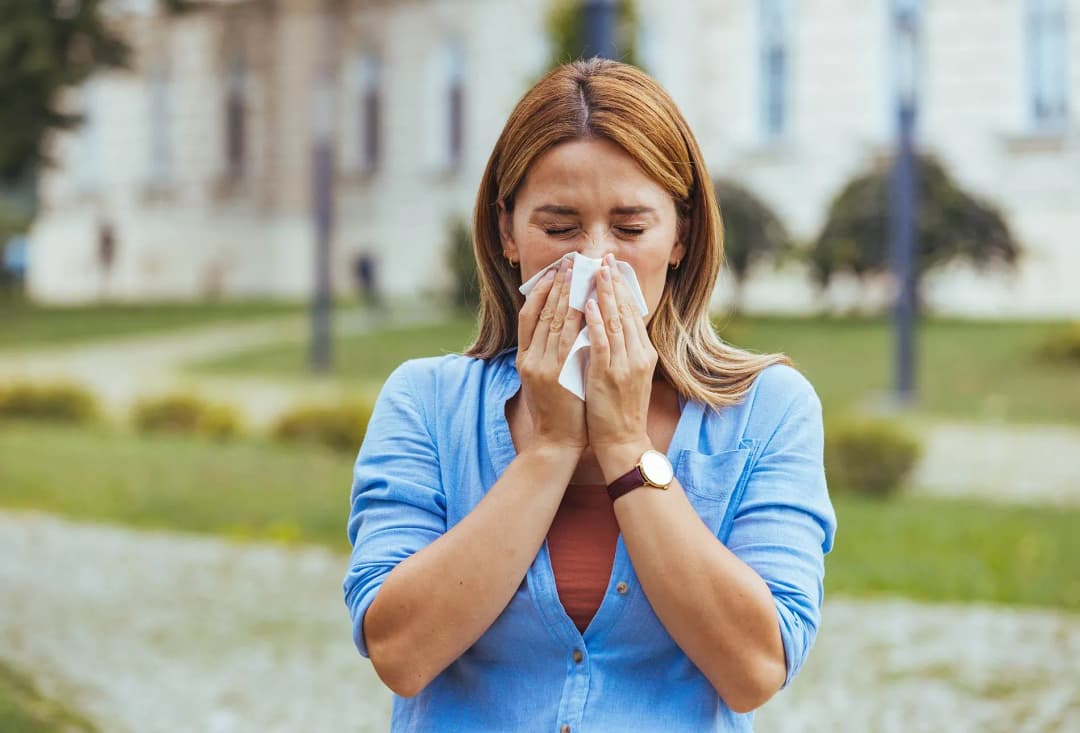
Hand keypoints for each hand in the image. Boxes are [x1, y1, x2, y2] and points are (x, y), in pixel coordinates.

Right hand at [516, 257, 587, 451]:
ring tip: (580, 273)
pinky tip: (587, 302)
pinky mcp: (555, 375)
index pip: (529, 315)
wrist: (558, 441)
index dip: (541, 291)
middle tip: (570, 262)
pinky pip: (568, 339)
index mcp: (524, 358)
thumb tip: (564, 324)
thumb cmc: (557, 410)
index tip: (554, 272)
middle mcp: (529, 358)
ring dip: (568, 294)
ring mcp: (541, 366)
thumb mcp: (545, 378)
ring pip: (554, 321)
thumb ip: (549, 352)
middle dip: (557, 285)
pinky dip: (577, 319)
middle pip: (542, 312)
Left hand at [583, 254, 656, 473]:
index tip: (612, 268)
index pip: (632, 313)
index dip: (621, 289)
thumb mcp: (628, 375)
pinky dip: (595, 322)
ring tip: (595, 271)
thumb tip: (609, 325)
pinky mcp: (609, 375)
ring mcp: (625, 364)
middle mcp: (638, 355)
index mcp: (643, 353)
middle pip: (625, 311)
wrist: (623, 441)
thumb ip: (623, 350)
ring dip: (603, 294)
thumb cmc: (620, 410)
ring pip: (614, 321)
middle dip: (613, 283)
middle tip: (605, 258)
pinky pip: (602, 343)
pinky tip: (587, 304)